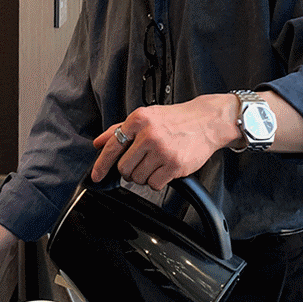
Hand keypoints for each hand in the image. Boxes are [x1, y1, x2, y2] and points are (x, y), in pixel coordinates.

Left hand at [91, 95, 238, 189]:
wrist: (206, 121)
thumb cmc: (175, 120)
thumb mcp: (145, 117)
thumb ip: (120, 129)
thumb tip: (99, 143)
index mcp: (138, 119)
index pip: (113, 145)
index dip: (101, 164)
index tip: (96, 175)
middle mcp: (149, 134)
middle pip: (124, 167)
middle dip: (129, 171)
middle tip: (139, 164)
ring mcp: (162, 150)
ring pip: (138, 178)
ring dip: (144, 176)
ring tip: (155, 163)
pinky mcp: (174, 165)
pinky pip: (154, 184)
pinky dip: (157, 181)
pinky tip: (164, 169)